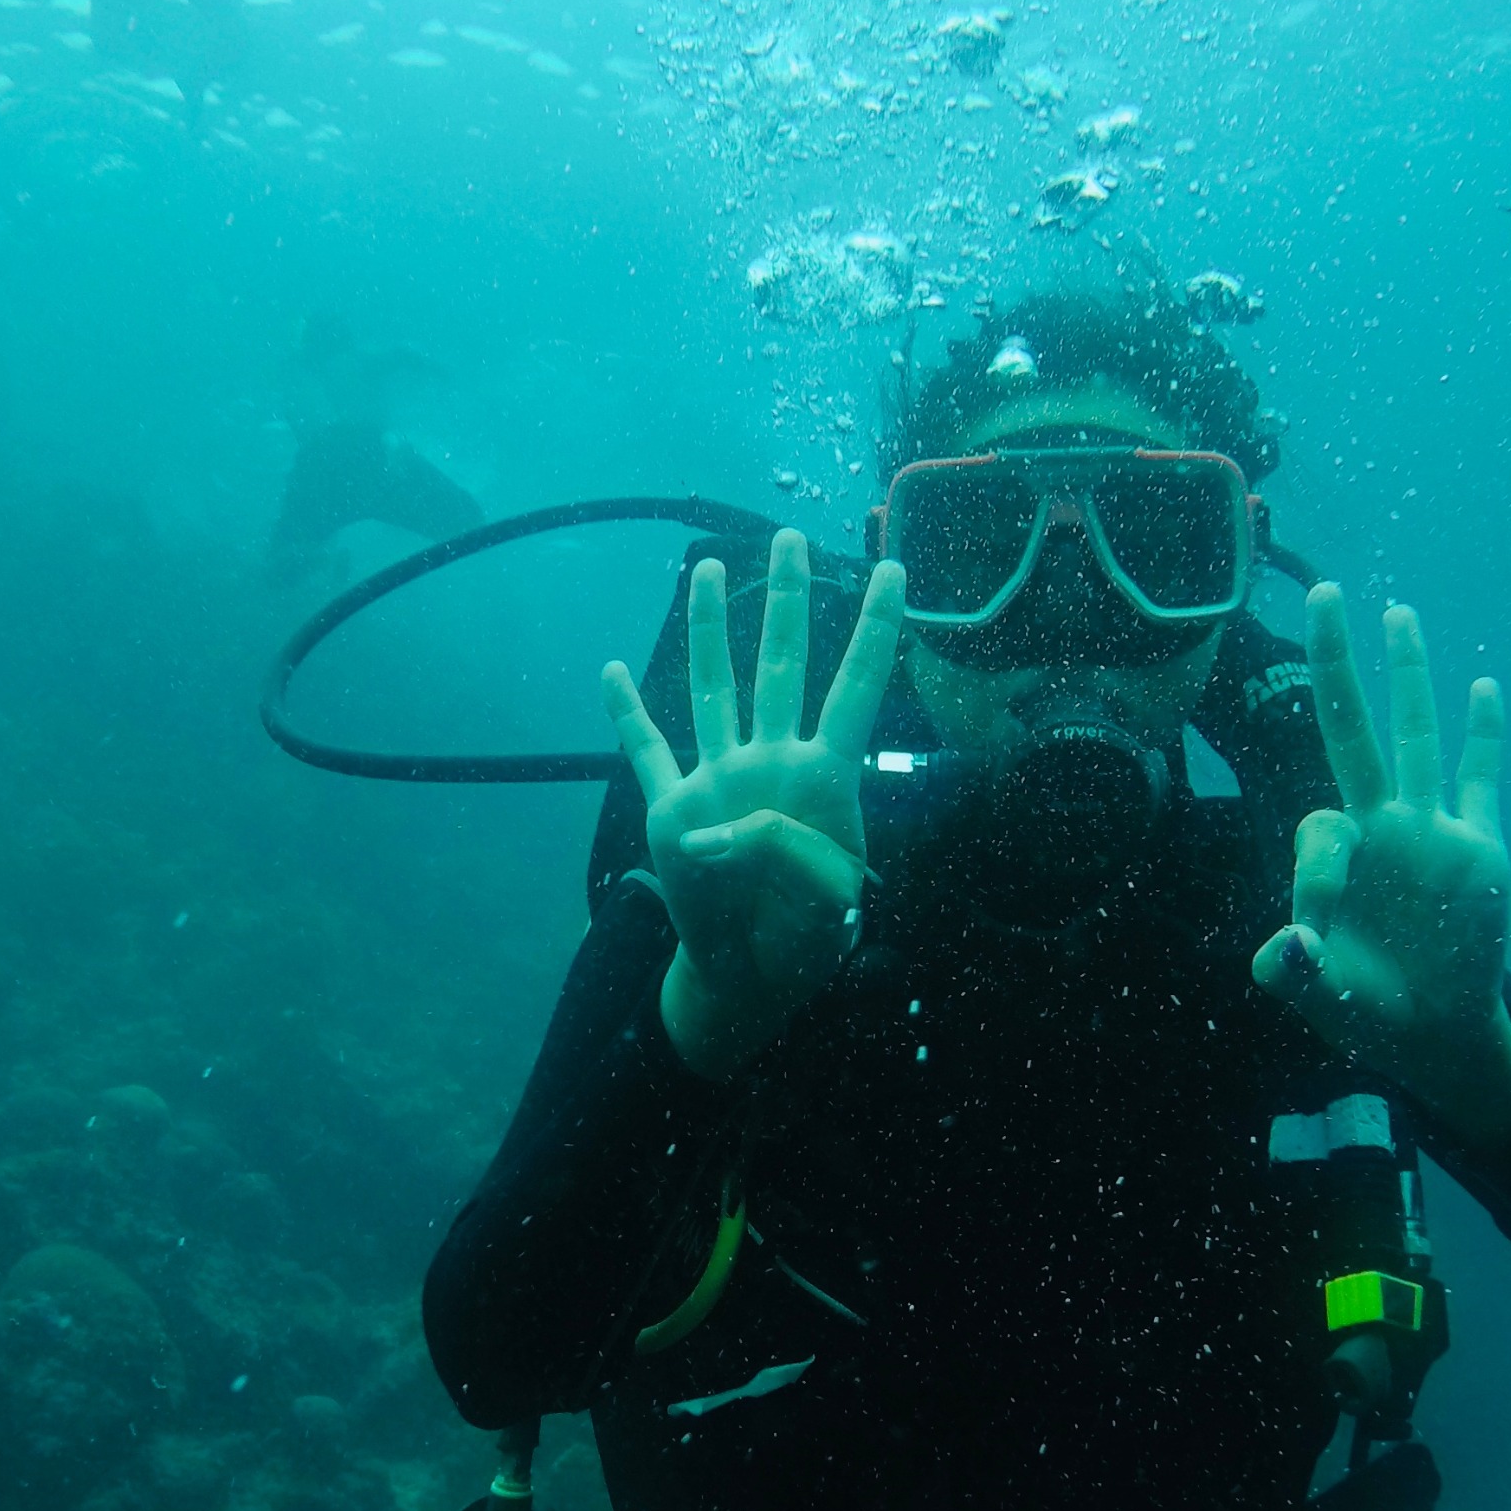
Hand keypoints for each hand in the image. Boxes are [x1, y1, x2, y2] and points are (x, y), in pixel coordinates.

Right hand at [604, 530, 905, 1079]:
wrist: (752, 973)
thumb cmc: (806, 937)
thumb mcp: (825, 897)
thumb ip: (784, 849)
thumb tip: (719, 829)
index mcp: (823, 777)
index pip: (857, 687)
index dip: (878, 629)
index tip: (896, 570)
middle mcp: (771, 761)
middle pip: (782, 665)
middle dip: (787, 600)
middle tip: (789, 537)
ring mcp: (721, 779)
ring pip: (715, 688)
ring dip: (708, 629)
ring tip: (707, 569)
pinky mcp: (675, 808)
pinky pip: (647, 753)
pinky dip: (627, 714)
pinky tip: (613, 673)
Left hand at [1251, 584, 1510, 1147]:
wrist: (1433, 1032)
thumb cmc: (1366, 1010)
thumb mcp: (1319, 997)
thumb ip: (1295, 971)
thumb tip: (1289, 944)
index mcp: (1332, 857)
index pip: (1316, 829)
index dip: (1315, 878)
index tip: (1315, 936)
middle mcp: (1377, 826)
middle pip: (1351, 726)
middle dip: (1334, 662)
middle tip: (1321, 589)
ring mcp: (1429, 830)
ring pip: (1416, 733)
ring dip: (1408, 672)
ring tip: (1396, 610)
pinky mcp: (1478, 847)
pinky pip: (1479, 778)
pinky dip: (1484, 734)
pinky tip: (1483, 685)